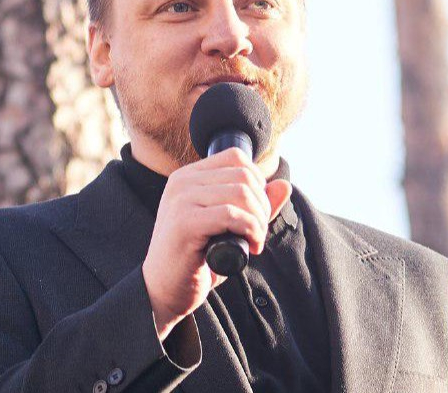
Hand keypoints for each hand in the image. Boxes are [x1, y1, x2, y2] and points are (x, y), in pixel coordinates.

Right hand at [141, 148, 291, 340]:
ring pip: (241, 193)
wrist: (163, 291)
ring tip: (255, 240)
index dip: (258, 182)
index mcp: (189, 176)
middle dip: (263, 205)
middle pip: (243, 175)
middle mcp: (182, 182)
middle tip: (258, 232)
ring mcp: (181, 200)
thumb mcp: (229, 227)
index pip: (236, 157)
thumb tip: (284, 184)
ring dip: (259, 220)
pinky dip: (250, 230)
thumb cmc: (196, 259)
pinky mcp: (184, 223)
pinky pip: (231, 215)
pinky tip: (250, 247)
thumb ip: (254, 205)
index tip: (257, 212)